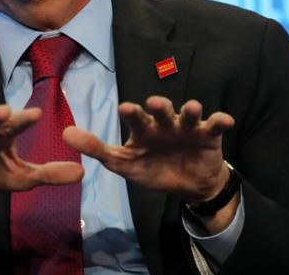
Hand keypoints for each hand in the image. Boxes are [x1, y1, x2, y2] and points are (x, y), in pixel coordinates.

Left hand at [63, 96, 234, 202]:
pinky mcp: (208, 136)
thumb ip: (96, 149)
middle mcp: (164, 124)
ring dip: (189, 110)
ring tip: (191, 108)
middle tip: (154, 104)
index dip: (132, 113)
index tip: (125, 109)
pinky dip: (219, 121)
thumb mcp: (124, 164)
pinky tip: (224, 120)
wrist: (187, 184)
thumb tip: (64, 133)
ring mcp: (186, 128)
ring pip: (187, 114)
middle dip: (159, 106)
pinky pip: (214, 125)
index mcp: (144, 129)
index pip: (136, 118)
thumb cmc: (152, 168)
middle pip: (162, 111)